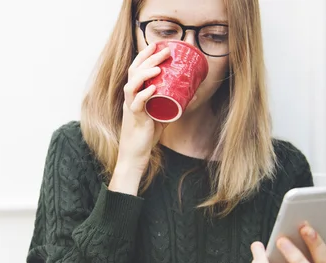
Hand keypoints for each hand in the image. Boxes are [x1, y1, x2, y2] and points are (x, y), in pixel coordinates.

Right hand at [117, 43, 171, 173]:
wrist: (136, 154)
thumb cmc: (147, 134)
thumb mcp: (163, 115)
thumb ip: (175, 103)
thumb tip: (195, 92)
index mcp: (134, 94)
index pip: (136, 69)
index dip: (144, 56)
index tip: (156, 44)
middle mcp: (130, 98)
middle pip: (135, 72)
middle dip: (149, 59)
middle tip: (165, 51)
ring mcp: (131, 108)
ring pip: (132, 85)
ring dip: (144, 75)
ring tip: (158, 68)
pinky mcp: (135, 119)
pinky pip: (136, 104)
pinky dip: (143, 95)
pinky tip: (152, 89)